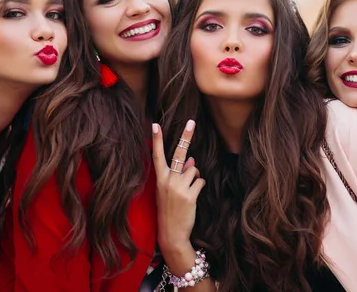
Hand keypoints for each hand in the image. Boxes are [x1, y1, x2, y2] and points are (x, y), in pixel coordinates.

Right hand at [152, 120, 204, 253]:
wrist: (171, 233)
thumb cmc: (170, 210)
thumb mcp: (169, 191)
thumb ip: (178, 174)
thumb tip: (192, 159)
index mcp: (160, 179)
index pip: (157, 155)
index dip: (157, 140)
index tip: (155, 124)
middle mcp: (168, 180)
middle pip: (180, 154)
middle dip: (186, 136)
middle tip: (191, 122)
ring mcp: (179, 187)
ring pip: (195, 170)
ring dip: (195, 177)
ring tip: (188, 191)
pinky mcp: (190, 195)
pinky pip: (201, 181)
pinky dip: (199, 186)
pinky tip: (193, 197)